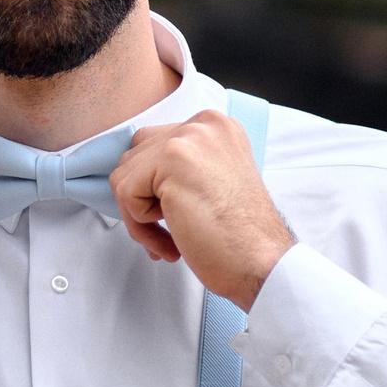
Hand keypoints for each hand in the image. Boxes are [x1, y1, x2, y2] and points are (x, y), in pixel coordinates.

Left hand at [109, 111, 295, 308]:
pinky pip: (125, 193)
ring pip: (125, 176)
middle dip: (143, 201)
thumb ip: (179, 168)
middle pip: (134, 157)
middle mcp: (203, 124)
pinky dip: (139, 226)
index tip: (174, 217)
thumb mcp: (211, 183)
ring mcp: (188, 137)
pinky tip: (173, 240)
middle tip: (171, 233)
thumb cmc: (238, 237)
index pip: (153, 146)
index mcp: (215, 127)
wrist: (261, 263)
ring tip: (172, 239)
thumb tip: (133, 176)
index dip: (153, 189)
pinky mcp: (172, 158)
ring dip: (139, 217)